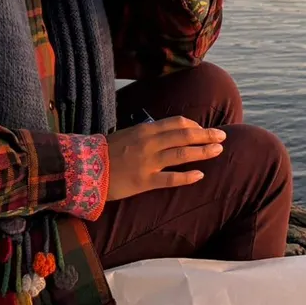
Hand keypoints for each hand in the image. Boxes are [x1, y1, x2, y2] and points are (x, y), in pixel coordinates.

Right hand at [105, 116, 226, 200]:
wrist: (83, 168)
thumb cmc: (106, 151)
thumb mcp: (128, 134)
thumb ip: (148, 133)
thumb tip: (169, 132)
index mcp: (146, 130)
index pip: (178, 123)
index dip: (195, 125)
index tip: (203, 129)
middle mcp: (149, 143)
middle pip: (185, 136)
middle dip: (206, 135)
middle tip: (222, 136)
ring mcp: (148, 162)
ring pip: (182, 154)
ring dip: (203, 151)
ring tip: (218, 150)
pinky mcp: (143, 182)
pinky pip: (170, 179)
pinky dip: (187, 177)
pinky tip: (200, 175)